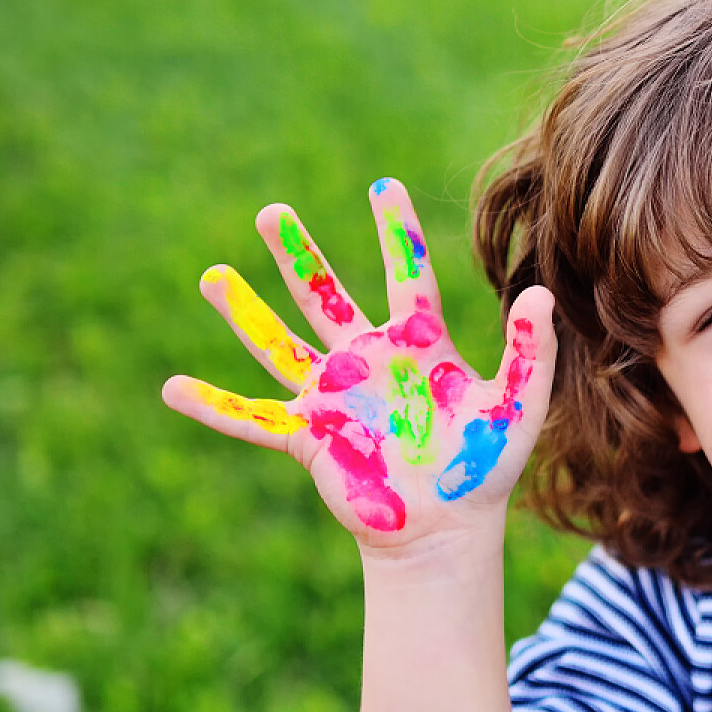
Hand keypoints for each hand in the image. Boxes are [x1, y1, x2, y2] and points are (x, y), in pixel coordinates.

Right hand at [162, 178, 555, 550]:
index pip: (405, 274)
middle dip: (298, 256)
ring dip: (245, 312)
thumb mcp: (519, 405)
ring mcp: (333, 396)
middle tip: (272, 212)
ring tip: (212, 275)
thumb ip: (532, 350)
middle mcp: (368, 361)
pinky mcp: (309, 436)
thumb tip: (539, 293)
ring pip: (279, 345)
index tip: (382, 184)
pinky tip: (172, 389)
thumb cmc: (484, 466)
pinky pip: (251, 418)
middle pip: (325, 297)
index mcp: (418, 345)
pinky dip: (213, 407)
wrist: (449, 527)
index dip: (395, 231)